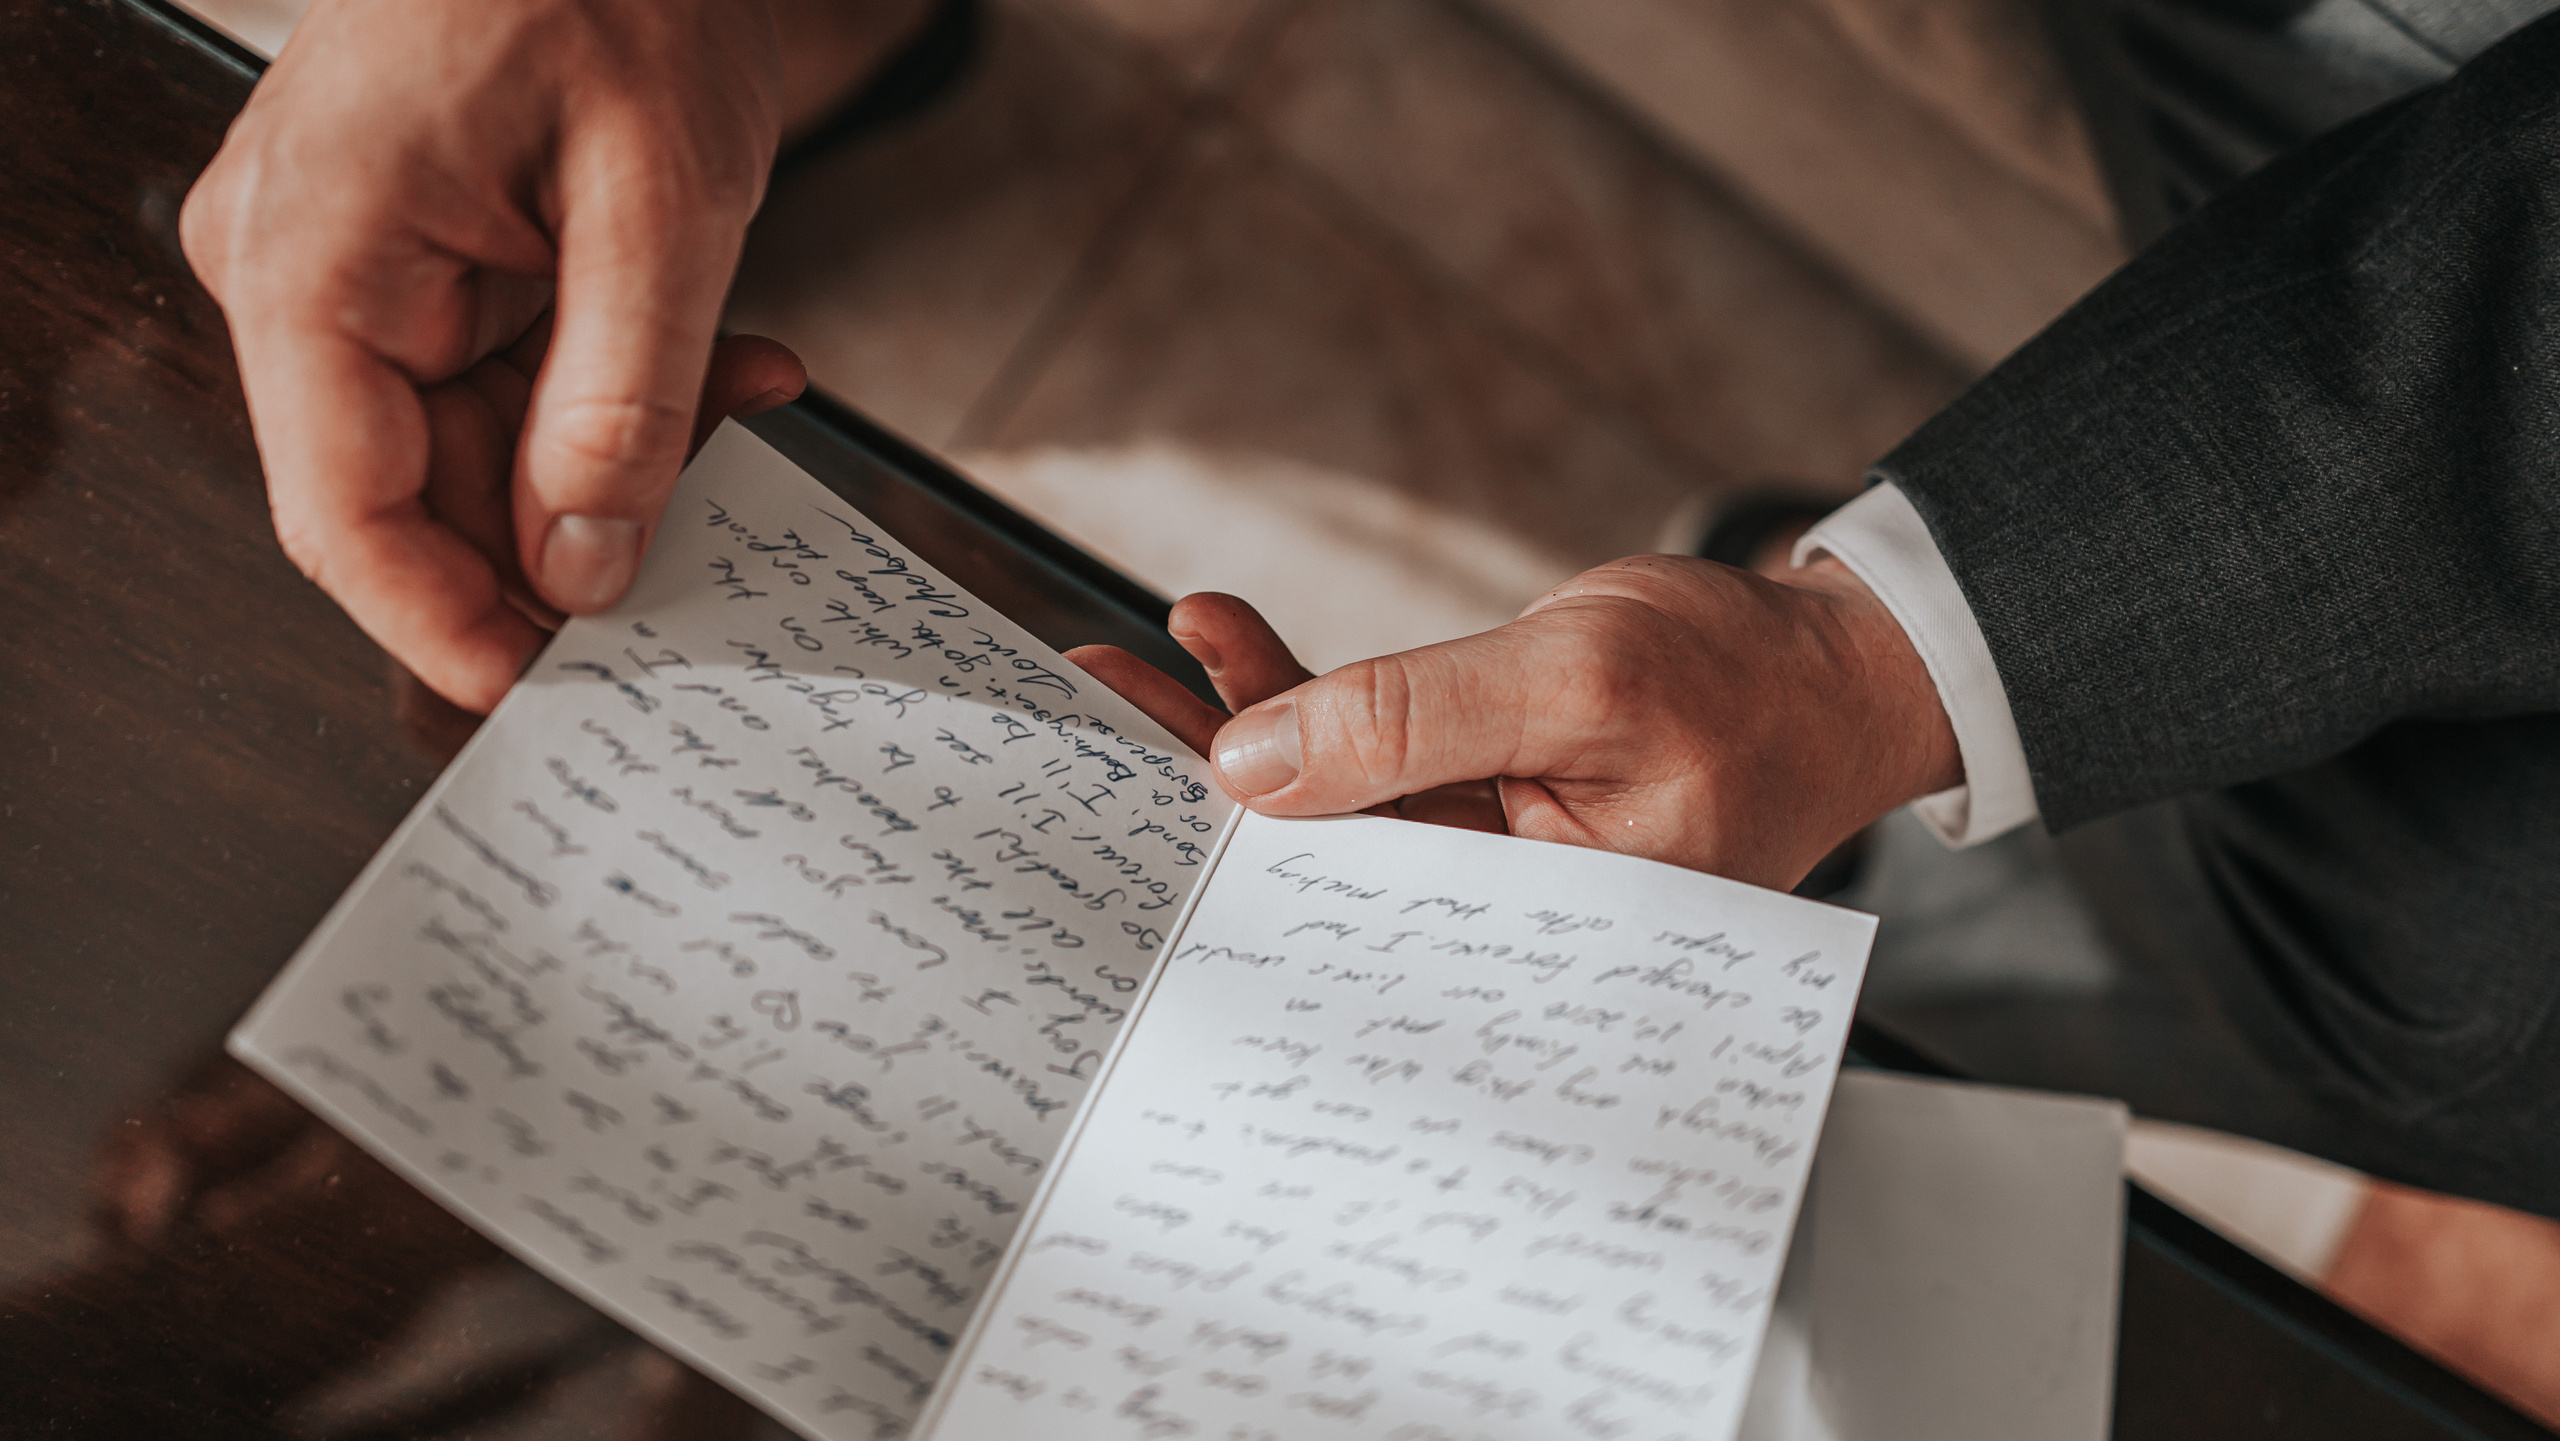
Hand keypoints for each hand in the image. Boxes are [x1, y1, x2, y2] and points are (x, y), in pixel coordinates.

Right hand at [181, 0, 923, 711]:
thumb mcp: (660, 205)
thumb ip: (625, 402)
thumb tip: (583, 569)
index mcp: (315, 261)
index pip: (345, 517)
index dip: (448, 625)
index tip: (555, 692)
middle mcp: (304, 274)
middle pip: (419, 494)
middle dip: (573, 532)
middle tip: (709, 554)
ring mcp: (355, 267)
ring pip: (482, 446)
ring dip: (625, 453)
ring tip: (750, 395)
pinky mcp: (419, 258)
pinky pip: (510, 376)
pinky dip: (621, 390)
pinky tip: (731, 360)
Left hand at [1080, 558, 1959, 890]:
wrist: (1838, 669)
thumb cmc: (1749, 682)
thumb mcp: (1579, 682)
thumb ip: (1415, 723)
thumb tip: (1253, 763)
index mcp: (1526, 937)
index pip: (1332, 897)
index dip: (1214, 829)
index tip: (1115, 760)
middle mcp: (1494, 915)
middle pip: (1311, 853)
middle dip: (1198, 774)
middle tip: (1093, 701)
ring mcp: (1489, 856)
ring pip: (1331, 799)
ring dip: (1240, 719)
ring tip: (1147, 652)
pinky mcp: (1489, 799)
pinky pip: (1374, 758)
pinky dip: (1305, 697)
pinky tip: (1229, 641)